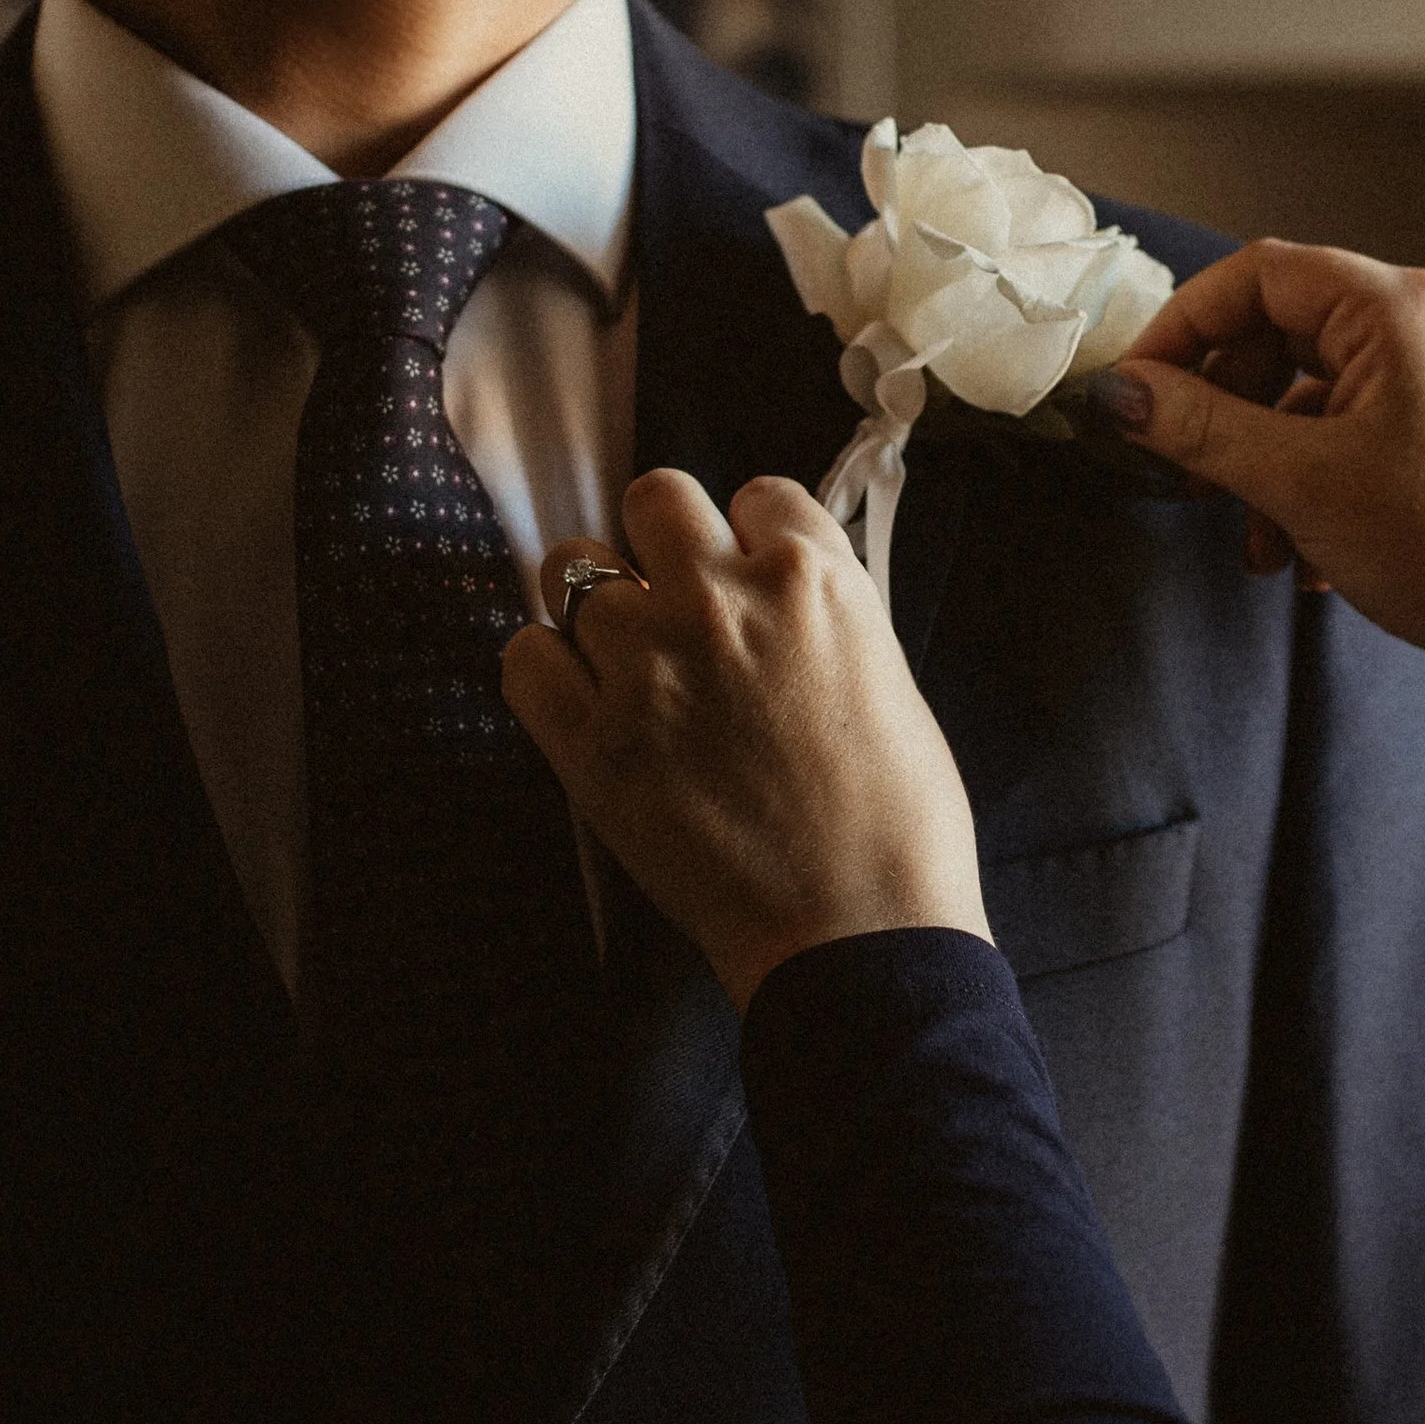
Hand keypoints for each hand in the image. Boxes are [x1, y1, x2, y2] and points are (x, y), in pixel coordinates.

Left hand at [502, 469, 990, 1012]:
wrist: (860, 928)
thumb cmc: (899, 819)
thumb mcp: (886, 673)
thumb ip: (822, 612)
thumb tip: (772, 589)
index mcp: (813, 577)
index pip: (756, 495)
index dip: (748, 536)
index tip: (748, 575)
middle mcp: (721, 601)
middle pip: (654, 499)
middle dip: (662, 541)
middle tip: (674, 598)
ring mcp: (648, 666)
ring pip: (573, 570)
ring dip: (597, 606)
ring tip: (623, 658)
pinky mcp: (591, 741)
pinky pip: (525, 658)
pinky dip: (545, 669)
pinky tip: (579, 699)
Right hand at [1104, 243, 1424, 767]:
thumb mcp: (1297, 483)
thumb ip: (1199, 426)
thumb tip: (1116, 392)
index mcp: (1401, 307)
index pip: (1259, 274)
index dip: (1182, 326)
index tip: (1134, 390)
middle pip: (1285, 332)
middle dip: (1226, 410)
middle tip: (1186, 473)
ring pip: (1317, 390)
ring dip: (1267, 463)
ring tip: (1258, 546)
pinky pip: (1358, 424)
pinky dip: (1316, 478)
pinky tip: (1307, 557)